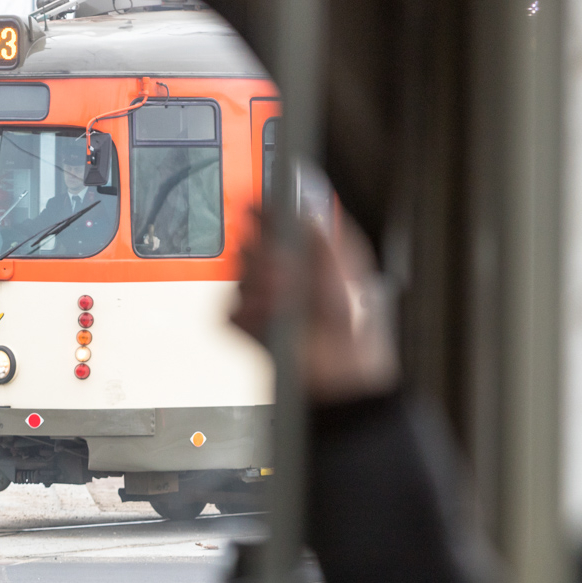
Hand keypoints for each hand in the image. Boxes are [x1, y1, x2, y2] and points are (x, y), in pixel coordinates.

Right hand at [231, 208, 398, 404]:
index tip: (257, 207)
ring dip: (261, 289)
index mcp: (302, 256)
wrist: (338, 375)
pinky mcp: (242, 324)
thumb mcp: (350, 271)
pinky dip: (247, 317)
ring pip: (237, 277)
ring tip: (284, 304)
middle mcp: (277, 274)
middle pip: (248, 247)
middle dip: (265, 259)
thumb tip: (305, 212)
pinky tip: (270, 322)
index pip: (271, 222)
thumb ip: (326, 239)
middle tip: (285, 274)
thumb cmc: (353, 328)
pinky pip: (227, 310)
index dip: (262, 211)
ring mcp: (257, 299)